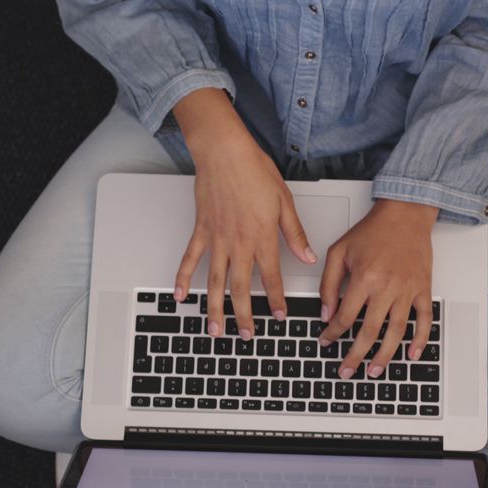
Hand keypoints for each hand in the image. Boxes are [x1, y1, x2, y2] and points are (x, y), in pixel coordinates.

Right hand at [171, 88, 317, 339]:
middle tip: (247, 335)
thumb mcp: (284, 202)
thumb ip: (294, 234)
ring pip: (215, 281)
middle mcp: (238, 243)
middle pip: (241, 288)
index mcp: (262, 237)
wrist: (224, 152)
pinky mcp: (201, 231)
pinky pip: (190, 259)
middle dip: (244, 315)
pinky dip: (183, 278)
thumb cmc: (254, 170)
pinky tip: (180, 295)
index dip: (276, 300)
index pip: (271, 278)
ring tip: (215, 329)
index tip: (278, 316)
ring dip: (215, 308)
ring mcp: (217, 239)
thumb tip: (307, 256)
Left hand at [318, 199, 438, 379]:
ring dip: (384, 356)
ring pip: (396, 332)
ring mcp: (408, 290)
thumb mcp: (339, 252)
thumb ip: (328, 283)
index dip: (332, 333)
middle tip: (347, 371)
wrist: (405, 214)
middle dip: (355, 356)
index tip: (326, 341)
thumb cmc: (373, 231)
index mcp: (364, 278)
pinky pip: (424, 320)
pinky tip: (412, 354)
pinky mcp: (423, 289)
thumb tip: (326, 312)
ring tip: (375, 371)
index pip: (345, 316)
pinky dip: (420, 340)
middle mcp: (387, 287)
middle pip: (369, 332)